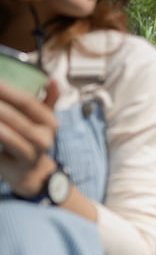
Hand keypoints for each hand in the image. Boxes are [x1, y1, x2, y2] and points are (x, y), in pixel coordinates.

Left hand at [0, 79, 59, 196]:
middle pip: (14, 117)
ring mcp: (30, 154)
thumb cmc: (34, 141)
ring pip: (5, 134)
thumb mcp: (44, 120)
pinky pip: (0, 149)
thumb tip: (53, 80)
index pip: (28, 102)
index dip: (9, 91)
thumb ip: (49, 100)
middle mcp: (43, 138)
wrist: (32, 175)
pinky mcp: (15, 166)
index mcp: (50, 123)